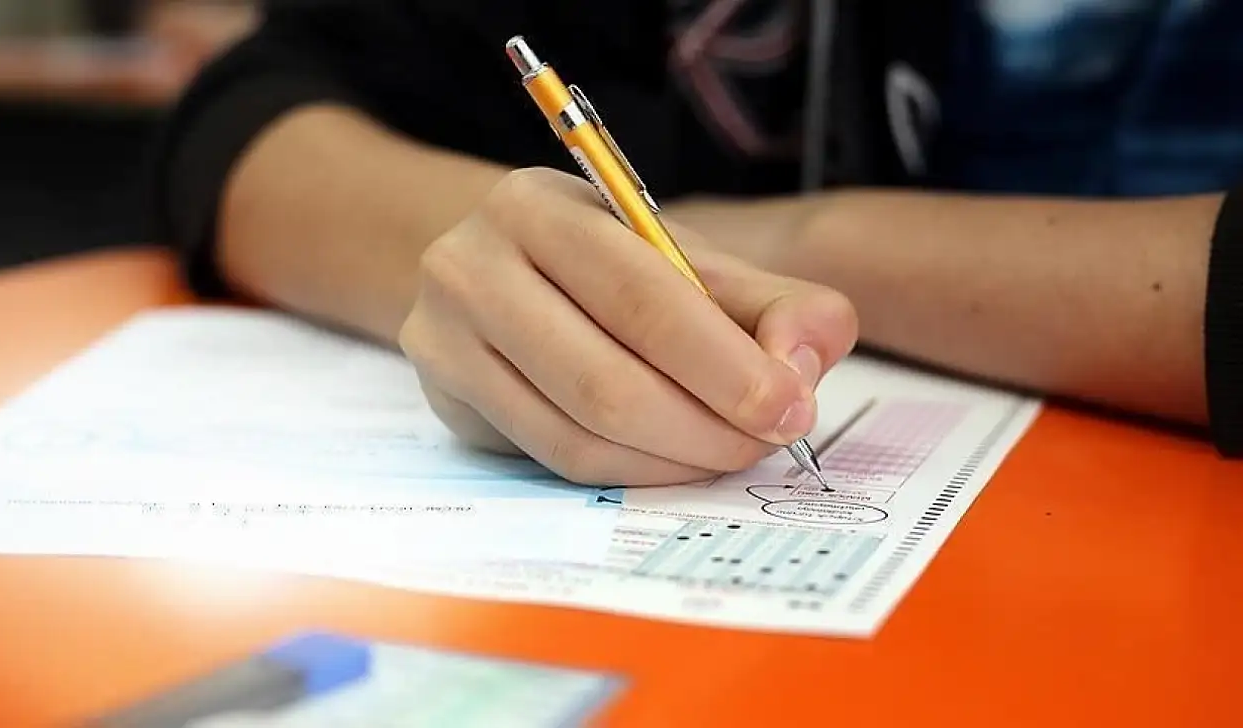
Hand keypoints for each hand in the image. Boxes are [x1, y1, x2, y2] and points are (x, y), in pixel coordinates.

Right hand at [399, 167, 858, 485]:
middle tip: (769, 441)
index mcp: (538, 206)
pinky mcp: (445, 401)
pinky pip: (556, 459)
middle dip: (708, 425)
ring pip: (579, 433)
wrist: (493, 271)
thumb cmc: (602, 263)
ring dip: (676, 459)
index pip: (640, 296)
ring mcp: (444, 340)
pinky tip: (676, 459)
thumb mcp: (683, 256)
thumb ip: (767, 301)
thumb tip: (803, 363)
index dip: (724, 363)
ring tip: (730, 450)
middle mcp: (472, 267)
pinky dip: (634, 471)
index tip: (791, 406)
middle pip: (605, 380)